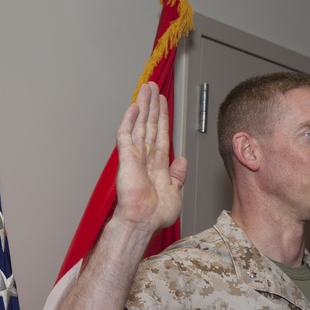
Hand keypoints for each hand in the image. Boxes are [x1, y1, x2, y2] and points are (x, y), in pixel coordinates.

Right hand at [113, 81, 187, 233]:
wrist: (143, 223)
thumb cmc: (155, 214)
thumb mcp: (175, 192)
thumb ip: (178, 175)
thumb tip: (182, 160)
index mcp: (157, 164)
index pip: (161, 134)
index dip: (162, 118)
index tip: (163, 103)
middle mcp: (146, 157)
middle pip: (149, 124)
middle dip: (152, 105)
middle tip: (153, 86)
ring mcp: (135, 156)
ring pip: (139, 124)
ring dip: (143, 106)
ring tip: (146, 88)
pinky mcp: (126, 159)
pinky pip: (127, 136)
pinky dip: (129, 120)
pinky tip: (134, 107)